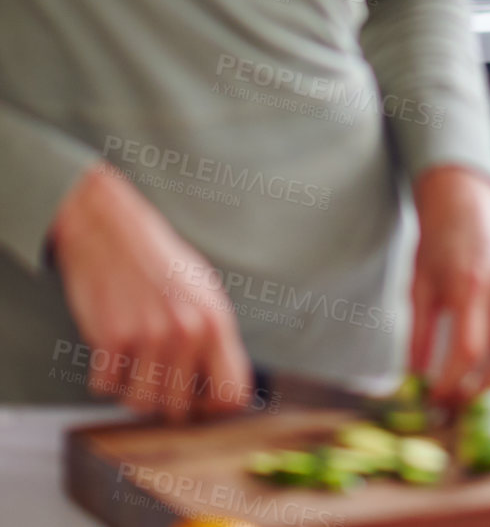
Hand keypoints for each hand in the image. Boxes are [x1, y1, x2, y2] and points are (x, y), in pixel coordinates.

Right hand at [50, 162, 251, 420]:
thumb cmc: (159, 263)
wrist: (112, 231)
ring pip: (140, 405)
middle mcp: (188, 332)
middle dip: (164, 401)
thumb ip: (213, 339)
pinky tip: (111, 347)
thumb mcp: (203, 293)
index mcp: (216, 322)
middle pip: (179, 411)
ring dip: (130, 390)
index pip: (232, 396)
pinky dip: (103, 375)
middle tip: (153, 373)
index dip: (213, 410)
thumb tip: (222, 389)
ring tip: (132, 358)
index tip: (196, 402)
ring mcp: (150, 336)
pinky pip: (105, 388)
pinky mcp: (113, 338)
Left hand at [410, 165, 489, 401]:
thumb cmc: (438, 243)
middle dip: (486, 396)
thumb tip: (414, 386)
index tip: (436, 402)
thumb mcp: (418, 287)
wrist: (469, 201)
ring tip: (479, 397)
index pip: (469, 351)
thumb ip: (417, 339)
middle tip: (462, 408)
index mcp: (472, 282)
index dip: (452, 386)